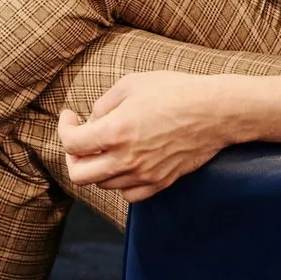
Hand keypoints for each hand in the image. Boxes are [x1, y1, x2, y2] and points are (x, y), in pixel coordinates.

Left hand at [57, 73, 239, 202]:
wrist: (215, 112)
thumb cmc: (174, 91)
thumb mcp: (131, 85)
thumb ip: (103, 105)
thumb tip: (91, 122)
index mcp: (115, 132)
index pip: (71, 144)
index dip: (65, 128)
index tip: (71, 117)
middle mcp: (127, 159)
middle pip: (79, 175)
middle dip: (72, 156)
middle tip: (79, 140)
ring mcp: (145, 174)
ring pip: (103, 184)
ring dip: (96, 167)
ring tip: (103, 147)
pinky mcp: (161, 182)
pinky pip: (129, 195)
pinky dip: (119, 182)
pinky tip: (123, 164)